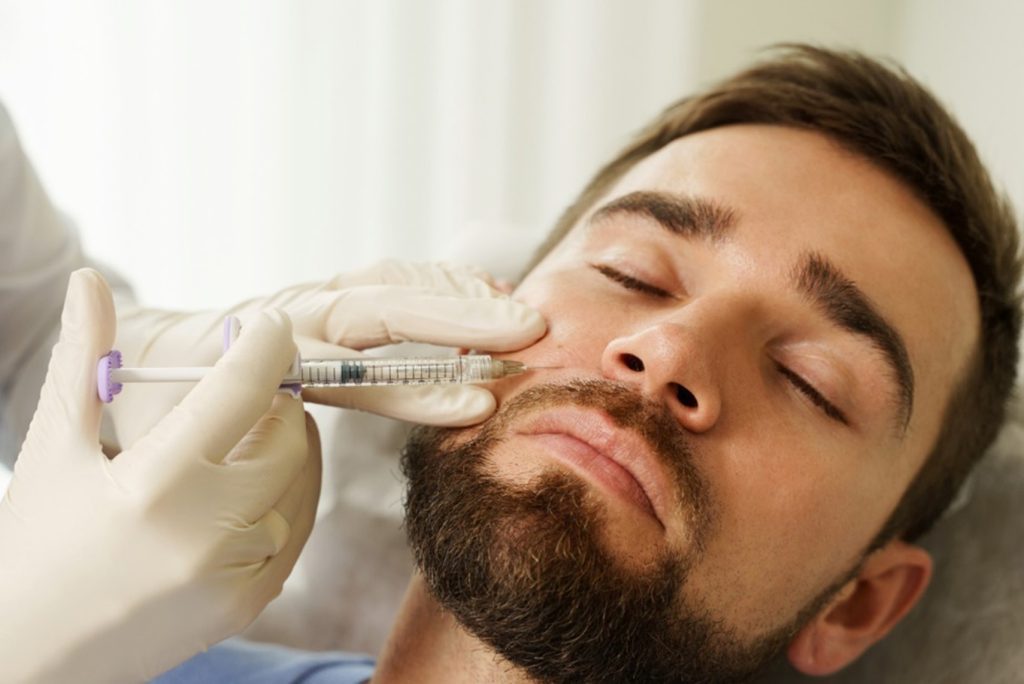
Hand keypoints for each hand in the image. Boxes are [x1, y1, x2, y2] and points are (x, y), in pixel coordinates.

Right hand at [0, 269, 321, 682]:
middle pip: (286, 439)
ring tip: (247, 440)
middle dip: (278, 405)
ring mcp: (232, 575)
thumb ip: (83, 361)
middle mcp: (205, 531)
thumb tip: (91, 281)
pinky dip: (284, 502)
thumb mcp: (53, 449)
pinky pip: (294, 534)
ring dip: (286, 454)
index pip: (240, 391)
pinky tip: (250, 491)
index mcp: (156, 482)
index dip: (266, 346)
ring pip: (298, 486)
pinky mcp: (245, 607)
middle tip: (255, 393)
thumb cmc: (31, 545)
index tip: (273, 327)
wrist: (26, 656)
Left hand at [109, 260, 545, 447]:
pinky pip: (391, 282)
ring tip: (518, 311)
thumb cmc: (157, 396)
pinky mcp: (332, 298)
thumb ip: (230, 418)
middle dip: (460, 316)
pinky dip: (440, 282)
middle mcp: (297, 316)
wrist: (147, 344)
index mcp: (263, 354)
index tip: (478, 402)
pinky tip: (482, 289)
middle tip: (528, 331)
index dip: (416, 391)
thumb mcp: (177, 419)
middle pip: (386, 308)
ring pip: (394, 285)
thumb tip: (283, 427)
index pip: (353, 372)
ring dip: (458, 293)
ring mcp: (318, 300)